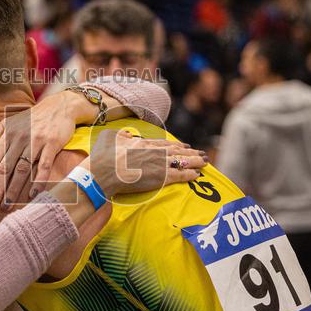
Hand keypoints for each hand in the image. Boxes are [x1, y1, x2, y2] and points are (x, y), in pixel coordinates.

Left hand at [0, 91, 95, 210]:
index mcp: (7, 135)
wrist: (59, 106)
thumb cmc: (32, 119)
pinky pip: (44, 166)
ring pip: (22, 169)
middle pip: (5, 168)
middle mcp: (19, 138)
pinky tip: (32, 195)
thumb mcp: (9, 125)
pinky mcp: (52, 144)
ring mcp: (36, 141)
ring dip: (14, 189)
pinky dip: (38, 181)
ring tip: (8, 206)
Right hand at [84, 130, 205, 198]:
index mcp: (143, 143)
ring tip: (205, 162)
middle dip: (191, 152)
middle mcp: (154, 152)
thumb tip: (128, 133)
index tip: (186, 145)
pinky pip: (180, 175)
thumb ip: (122, 135)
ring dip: (195, 162)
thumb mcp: (111, 138)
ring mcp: (159, 164)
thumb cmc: (104, 157)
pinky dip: (190, 175)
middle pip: (178, 151)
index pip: (165, 144)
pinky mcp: (161, 177)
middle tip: (202, 154)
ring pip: (182, 161)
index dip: (177, 145)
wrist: (104, 171)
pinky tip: (197, 175)